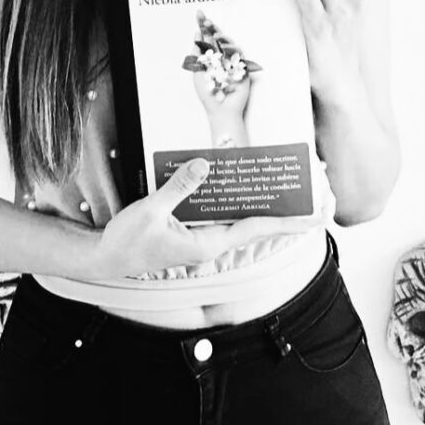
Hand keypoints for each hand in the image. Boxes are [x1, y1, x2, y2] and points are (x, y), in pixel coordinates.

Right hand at [92, 158, 314, 277]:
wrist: (106, 259)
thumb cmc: (127, 242)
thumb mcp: (150, 211)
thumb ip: (179, 187)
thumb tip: (205, 164)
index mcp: (206, 244)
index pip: (255, 228)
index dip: (287, 221)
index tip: (314, 216)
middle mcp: (210, 244)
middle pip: (256, 226)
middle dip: (288, 216)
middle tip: (318, 203)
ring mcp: (202, 240)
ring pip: (241, 221)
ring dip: (265, 209)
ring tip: (291, 195)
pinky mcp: (191, 233)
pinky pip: (222, 217)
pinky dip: (238, 205)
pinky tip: (246, 193)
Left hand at [185, 11, 255, 145]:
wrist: (221, 110)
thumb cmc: (208, 94)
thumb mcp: (197, 72)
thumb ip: (197, 54)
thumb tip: (197, 34)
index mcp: (210, 58)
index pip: (206, 38)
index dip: (203, 26)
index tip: (198, 13)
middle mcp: (221, 58)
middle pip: (218, 38)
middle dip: (212, 27)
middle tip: (206, 19)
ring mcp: (232, 62)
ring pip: (229, 43)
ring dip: (222, 37)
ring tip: (214, 34)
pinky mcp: (242, 68)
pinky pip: (239, 54)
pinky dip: (232, 48)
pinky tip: (224, 47)